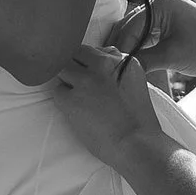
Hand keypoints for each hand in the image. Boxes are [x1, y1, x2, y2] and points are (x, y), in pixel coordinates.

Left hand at [52, 44, 163, 169]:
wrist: (136, 144)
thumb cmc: (138, 120)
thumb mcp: (135, 84)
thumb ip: (118, 68)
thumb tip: (101, 57)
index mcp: (122, 60)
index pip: (93, 50)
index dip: (88, 63)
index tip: (90, 76)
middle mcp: (102, 66)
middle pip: (75, 53)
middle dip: (74, 66)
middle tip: (78, 84)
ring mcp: (85, 81)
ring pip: (62, 68)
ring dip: (66, 81)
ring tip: (76, 97)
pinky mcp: (71, 99)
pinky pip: (57, 90)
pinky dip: (62, 99)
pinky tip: (75, 110)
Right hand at [106, 0, 195, 88]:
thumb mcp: (171, 57)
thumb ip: (141, 61)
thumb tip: (117, 70)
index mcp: (160, 2)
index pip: (129, 27)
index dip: (119, 50)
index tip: (110, 71)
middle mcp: (160, 3)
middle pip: (130, 28)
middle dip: (121, 50)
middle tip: (110, 73)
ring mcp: (165, 14)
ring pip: (137, 34)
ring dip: (130, 52)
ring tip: (120, 72)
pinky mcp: (170, 26)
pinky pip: (147, 38)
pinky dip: (140, 52)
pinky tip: (134, 67)